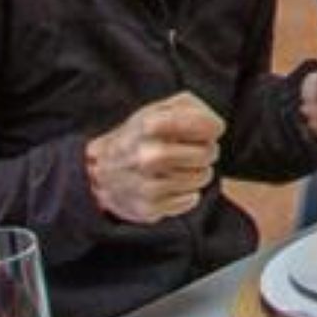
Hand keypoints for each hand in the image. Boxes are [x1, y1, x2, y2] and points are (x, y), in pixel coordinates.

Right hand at [84, 90, 225, 224]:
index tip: (207, 130)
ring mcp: (146, 184)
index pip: (207, 126)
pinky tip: (174, 186)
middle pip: (207, 153)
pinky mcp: (148, 208)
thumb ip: (190, 107)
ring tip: (183, 168)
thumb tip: (215, 127)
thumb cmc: (140, 137)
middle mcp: (146, 155)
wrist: (101, 172)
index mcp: (150, 125)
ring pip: (202, 177)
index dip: (212, 128)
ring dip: (199, 173)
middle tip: (195, 151)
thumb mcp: (158, 110)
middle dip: (207, 151)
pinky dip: (189, 193)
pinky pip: (190, 200)